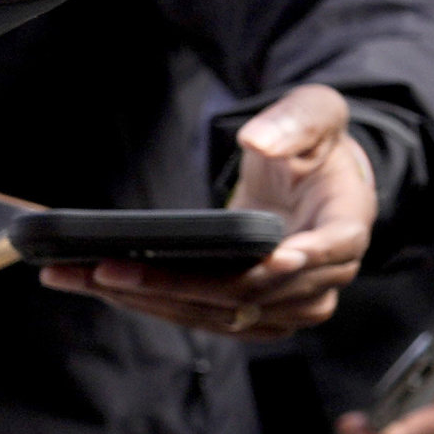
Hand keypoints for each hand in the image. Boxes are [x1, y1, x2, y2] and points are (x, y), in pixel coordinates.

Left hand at [41, 85, 374, 337]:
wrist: (312, 183)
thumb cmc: (315, 147)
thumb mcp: (316, 114)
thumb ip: (296, 121)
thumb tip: (260, 142)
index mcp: (347, 226)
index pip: (328, 252)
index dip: (295, 262)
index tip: (268, 260)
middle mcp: (325, 276)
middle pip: (254, 295)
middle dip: (179, 285)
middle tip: (110, 270)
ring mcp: (292, 304)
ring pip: (223, 316)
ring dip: (153, 302)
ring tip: (87, 279)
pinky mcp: (258, 316)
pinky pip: (207, 320)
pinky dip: (157, 307)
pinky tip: (106, 288)